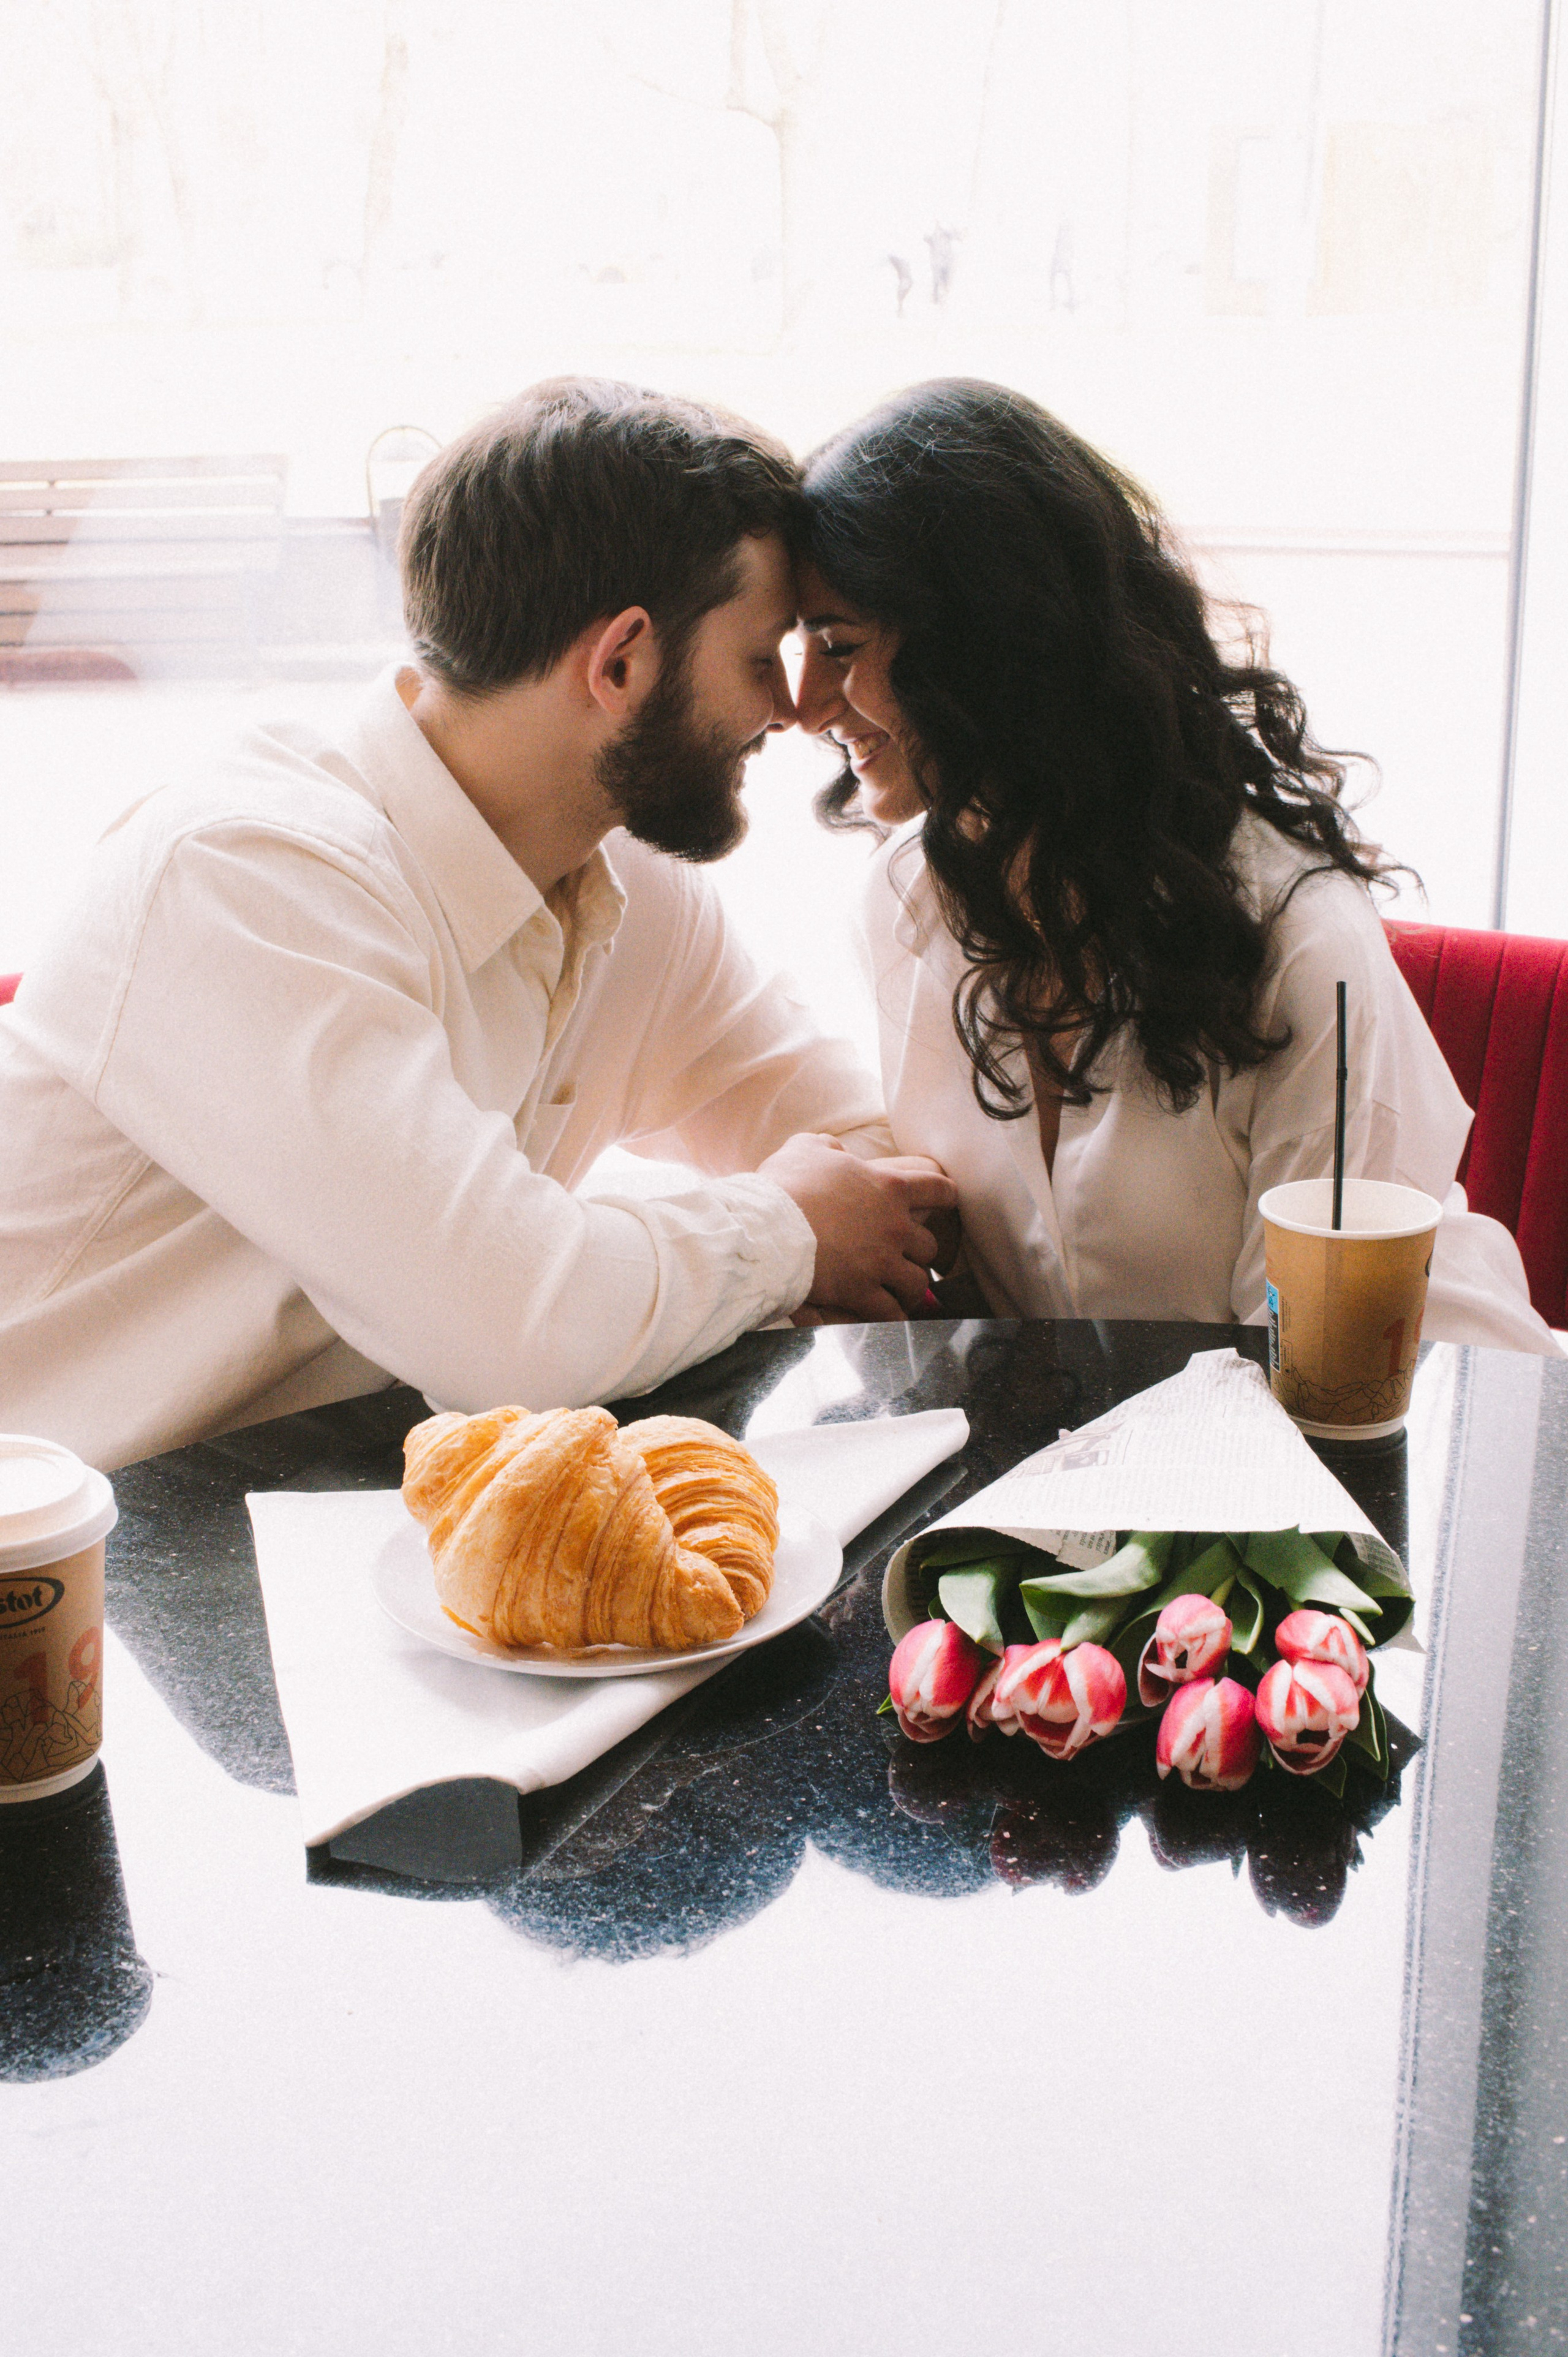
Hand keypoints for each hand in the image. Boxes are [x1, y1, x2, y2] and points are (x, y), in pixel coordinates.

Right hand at [758, 1133, 958, 1320]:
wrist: (766, 1228)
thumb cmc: (785, 1185)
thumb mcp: (806, 1149)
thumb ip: (827, 1147)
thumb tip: (834, 1151)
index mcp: (888, 1187)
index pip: (937, 1188)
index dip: (946, 1195)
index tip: (949, 1200)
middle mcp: (894, 1226)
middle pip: (929, 1245)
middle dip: (920, 1253)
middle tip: (907, 1256)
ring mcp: (881, 1261)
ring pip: (917, 1282)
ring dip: (910, 1287)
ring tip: (900, 1291)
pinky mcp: (862, 1291)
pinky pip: (890, 1312)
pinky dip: (892, 1316)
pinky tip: (888, 1317)